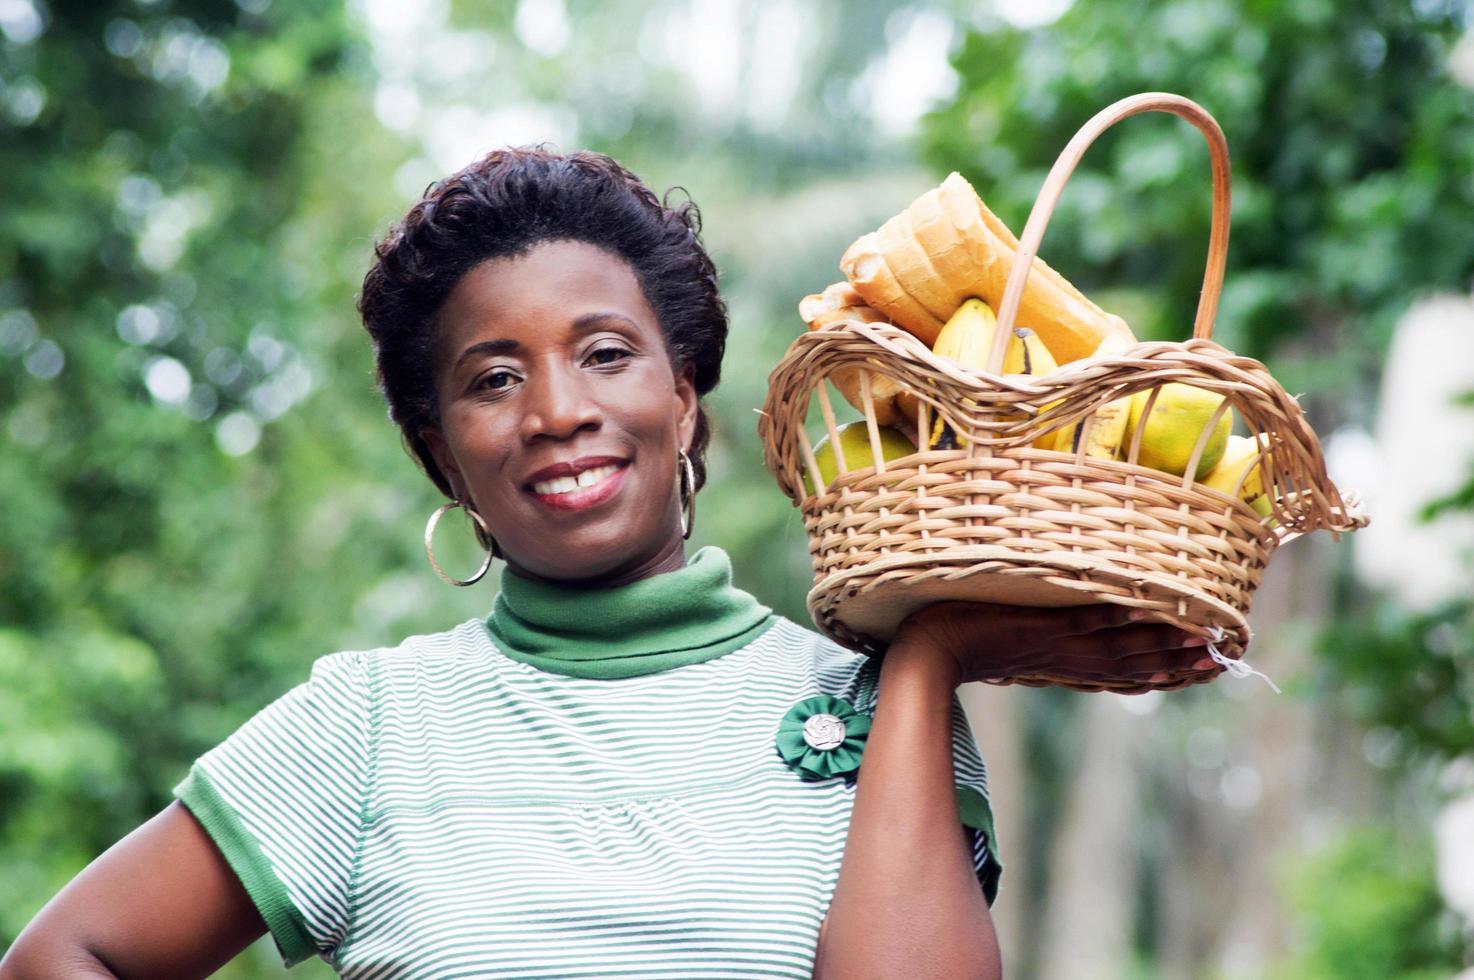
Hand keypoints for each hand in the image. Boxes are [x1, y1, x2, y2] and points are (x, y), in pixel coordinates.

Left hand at [888, 601, 1218, 687]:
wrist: (925, 657)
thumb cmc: (957, 646)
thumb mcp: (1007, 647)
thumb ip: (1032, 642)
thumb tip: (1046, 631)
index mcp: (1061, 663)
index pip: (1120, 667)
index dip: (1161, 667)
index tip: (1200, 664)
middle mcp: (1064, 657)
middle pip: (1131, 660)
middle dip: (1176, 659)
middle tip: (1221, 658)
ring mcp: (1052, 642)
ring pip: (1115, 643)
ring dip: (1157, 640)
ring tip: (1199, 641)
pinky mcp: (1033, 626)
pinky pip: (1076, 621)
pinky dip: (1106, 616)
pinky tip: (1135, 609)